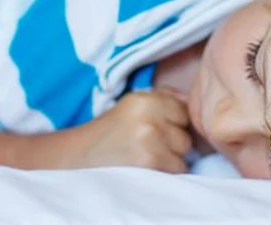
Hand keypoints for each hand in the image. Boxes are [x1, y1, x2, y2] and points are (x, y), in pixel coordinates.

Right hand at [72, 89, 192, 172]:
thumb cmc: (109, 133)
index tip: (156, 131)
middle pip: (186, 133)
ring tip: (147, 157)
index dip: (173, 124)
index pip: (184, 111)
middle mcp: (149, 116)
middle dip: (174, 143)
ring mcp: (149, 139)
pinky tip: (146, 169)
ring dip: (172, 159)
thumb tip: (191, 101)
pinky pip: (178, 169)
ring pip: (184, 153)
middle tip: (149, 146)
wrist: (79, 158)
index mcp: (145, 99)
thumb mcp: (132, 105)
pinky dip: (166, 172)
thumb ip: (164, 98)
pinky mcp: (149, 162)